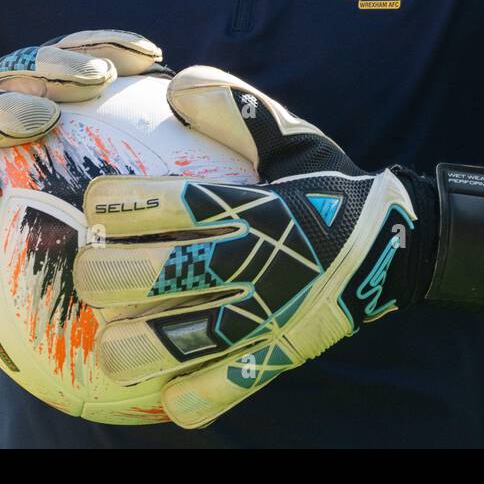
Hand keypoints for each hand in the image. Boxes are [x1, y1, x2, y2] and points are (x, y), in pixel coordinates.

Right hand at [0, 30, 161, 253]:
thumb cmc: (10, 176)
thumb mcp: (55, 152)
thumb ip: (100, 138)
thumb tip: (182, 143)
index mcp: (25, 82)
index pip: (69, 54)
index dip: (106, 46)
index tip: (151, 54)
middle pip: (23, 67)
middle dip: (60, 66)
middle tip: (99, 77)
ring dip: (10, 109)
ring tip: (43, 118)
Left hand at [72, 66, 426, 428]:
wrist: (393, 250)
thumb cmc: (326, 188)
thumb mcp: (292, 138)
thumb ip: (238, 109)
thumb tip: (176, 86)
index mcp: (255, 207)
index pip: (176, 203)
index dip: (121, 203)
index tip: (95, 202)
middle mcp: (255, 263)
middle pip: (162, 274)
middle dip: (107, 273)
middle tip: (90, 270)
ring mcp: (265, 317)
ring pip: (182, 343)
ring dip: (131, 347)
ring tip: (105, 344)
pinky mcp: (277, 357)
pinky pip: (226, 390)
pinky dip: (190, 397)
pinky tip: (163, 394)